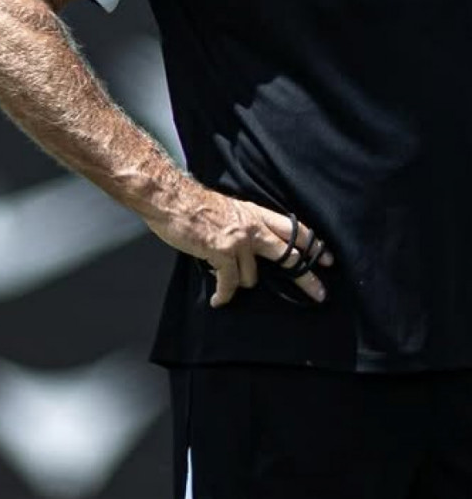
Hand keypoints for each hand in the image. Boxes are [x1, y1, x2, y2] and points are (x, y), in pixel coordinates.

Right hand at [143, 181, 332, 307]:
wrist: (172, 198)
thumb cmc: (192, 203)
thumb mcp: (228, 208)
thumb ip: (242, 224)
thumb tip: (247, 245)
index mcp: (256, 214)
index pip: (294, 230)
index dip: (313, 246)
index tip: (327, 259)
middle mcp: (253, 228)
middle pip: (289, 256)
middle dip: (306, 277)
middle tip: (320, 293)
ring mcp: (239, 241)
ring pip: (252, 276)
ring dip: (239, 282)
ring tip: (226, 285)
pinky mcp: (222, 253)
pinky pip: (229, 283)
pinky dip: (224, 294)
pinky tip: (219, 300)